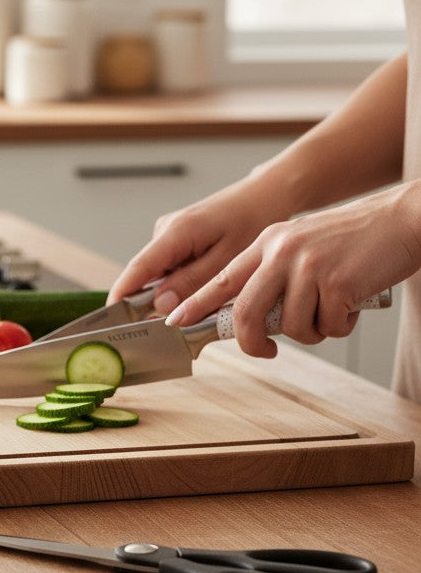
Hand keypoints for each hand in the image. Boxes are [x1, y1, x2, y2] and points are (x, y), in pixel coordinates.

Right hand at [107, 174, 292, 313]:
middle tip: (176, 327)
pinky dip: (181, 283)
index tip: (111, 320)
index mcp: (175, 232)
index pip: (137, 269)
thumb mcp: (228, 259)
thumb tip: (161, 306)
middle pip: (145, 276)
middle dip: (153, 304)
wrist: (265, 195)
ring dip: (172, 294)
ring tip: (203, 304)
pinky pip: (170, 268)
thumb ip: (192, 283)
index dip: (121, 296)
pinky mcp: (177, 239)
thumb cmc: (253, 220)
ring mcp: (169, 234)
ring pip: (159, 275)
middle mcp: (165, 231)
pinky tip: (203, 288)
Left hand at [164, 181, 420, 357]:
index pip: (222, 277)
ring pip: (291, 326)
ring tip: (333, 310)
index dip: (196, 303)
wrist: (403, 220)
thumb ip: (274, 273)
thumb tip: (253, 319)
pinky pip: (328, 327)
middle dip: (251, 341)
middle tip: (265, 352)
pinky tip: (354, 303)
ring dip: (314, 331)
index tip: (176, 321)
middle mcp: (281, 251)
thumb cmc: (355, 241)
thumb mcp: (302, 245)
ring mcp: (308, 265)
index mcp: (268, 242)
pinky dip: (342, 326)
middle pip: (246, 311)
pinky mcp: (336, 282)